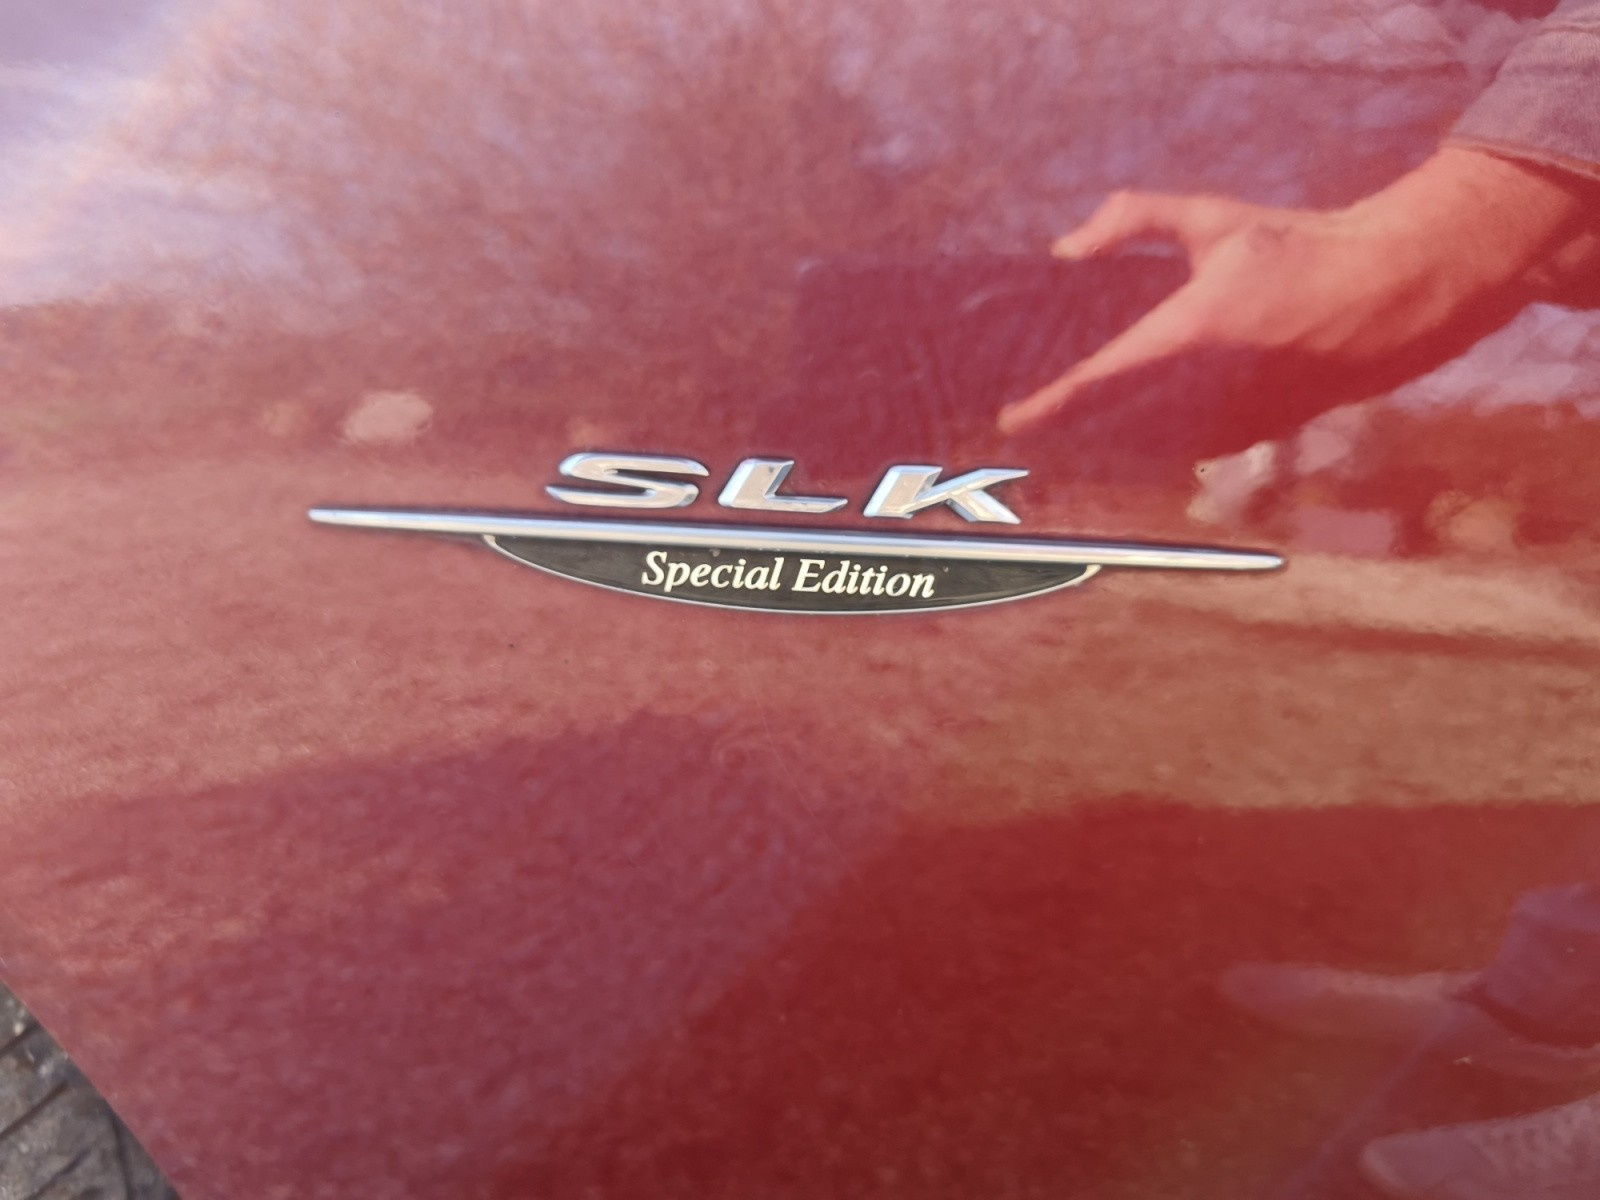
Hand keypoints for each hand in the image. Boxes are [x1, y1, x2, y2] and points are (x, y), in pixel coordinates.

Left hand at [998, 149, 1599, 444]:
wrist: (1389, 293)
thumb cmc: (1297, 249)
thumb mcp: (1215, 219)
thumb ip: (1135, 219)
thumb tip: (1065, 247)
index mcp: (1189, 334)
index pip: (1099, 381)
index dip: (1050, 407)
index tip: (1011, 422)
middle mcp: (1206, 389)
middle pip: (1111, 429)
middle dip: (1067, 435)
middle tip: (1030, 436)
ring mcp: (1233, 421)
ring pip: (1146, 448)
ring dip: (1104, 449)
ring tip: (1065, 444)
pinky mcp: (1253, 436)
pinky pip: (1185, 452)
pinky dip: (1149, 450)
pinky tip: (1126, 444)